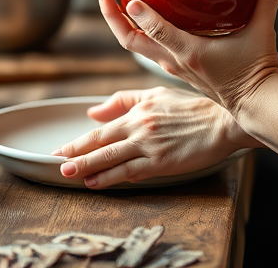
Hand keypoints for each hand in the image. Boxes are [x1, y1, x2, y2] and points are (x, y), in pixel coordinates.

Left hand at [50, 87, 258, 188]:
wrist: (222, 122)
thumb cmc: (192, 108)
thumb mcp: (156, 94)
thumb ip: (124, 101)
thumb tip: (94, 111)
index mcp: (140, 109)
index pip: (103, 127)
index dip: (80, 140)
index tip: (61, 148)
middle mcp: (140, 126)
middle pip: (101, 142)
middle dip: (75, 153)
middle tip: (55, 162)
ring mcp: (150, 145)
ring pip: (110, 158)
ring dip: (86, 167)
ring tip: (68, 173)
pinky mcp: (161, 162)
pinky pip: (130, 172)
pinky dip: (110, 178)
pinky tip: (96, 183)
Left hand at [96, 0, 277, 120]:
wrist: (255, 105)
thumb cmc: (257, 71)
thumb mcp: (263, 33)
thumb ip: (266, 0)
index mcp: (193, 53)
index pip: (160, 34)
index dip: (143, 17)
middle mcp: (176, 61)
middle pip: (131, 42)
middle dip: (112, 15)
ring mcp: (173, 66)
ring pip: (134, 47)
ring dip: (118, 24)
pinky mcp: (176, 68)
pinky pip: (146, 50)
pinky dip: (134, 33)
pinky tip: (133, 18)